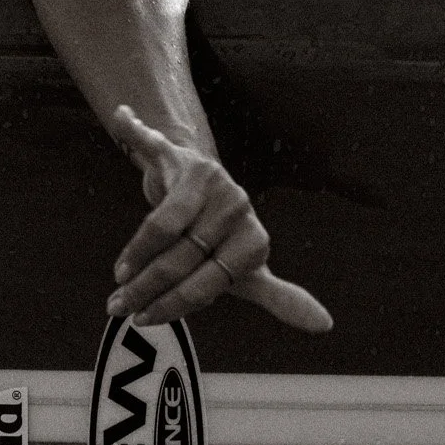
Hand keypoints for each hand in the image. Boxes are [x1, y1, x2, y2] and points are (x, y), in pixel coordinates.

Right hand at [104, 104, 331, 332]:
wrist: (205, 191)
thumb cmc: (222, 238)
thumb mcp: (248, 269)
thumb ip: (279, 297)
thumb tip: (327, 326)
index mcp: (255, 239)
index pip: (207, 281)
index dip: (174, 303)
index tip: (146, 318)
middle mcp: (237, 205)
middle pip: (181, 258)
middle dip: (146, 288)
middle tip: (118, 307)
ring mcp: (208, 179)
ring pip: (161, 228)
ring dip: (133, 257)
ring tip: (118, 278)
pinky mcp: (177, 156)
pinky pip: (153, 145)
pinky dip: (137, 131)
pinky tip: (123, 118)